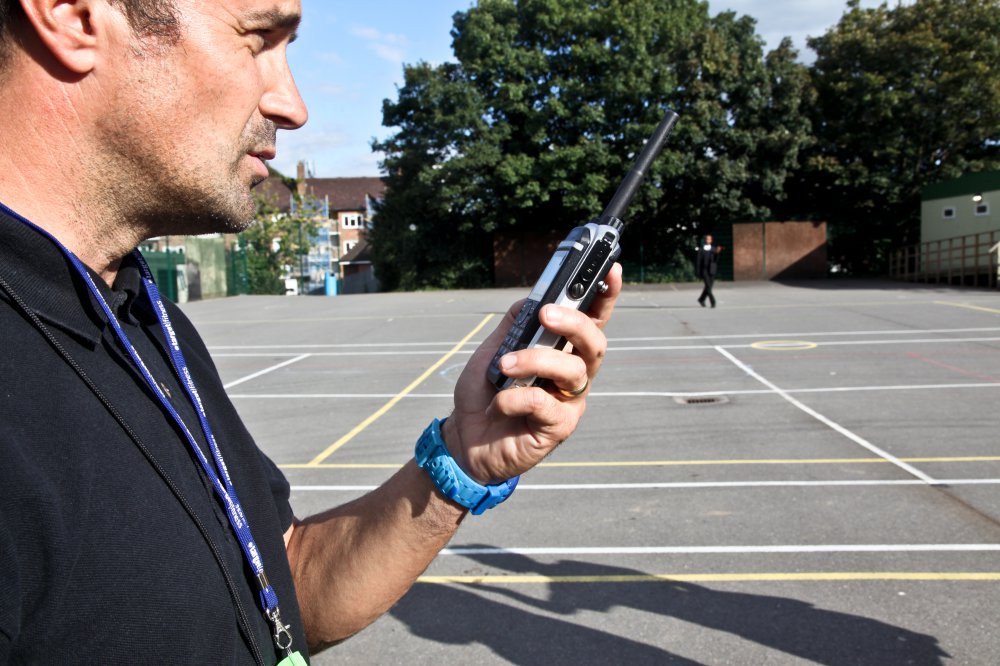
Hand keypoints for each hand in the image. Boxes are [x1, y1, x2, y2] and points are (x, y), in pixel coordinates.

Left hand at [441, 264, 622, 483]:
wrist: (465, 436)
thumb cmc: (484, 392)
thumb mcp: (494, 349)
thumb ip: (516, 323)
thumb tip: (536, 297)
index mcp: (563, 350)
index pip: (592, 319)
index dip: (606, 295)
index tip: (612, 269)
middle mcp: (573, 373)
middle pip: (595, 342)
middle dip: (574, 323)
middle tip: (546, 314)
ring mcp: (569, 401)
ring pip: (573, 370)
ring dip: (535, 360)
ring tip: (504, 367)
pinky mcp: (559, 427)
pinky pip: (546, 403)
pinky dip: (517, 397)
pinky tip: (499, 403)